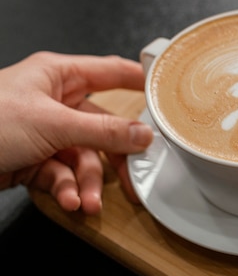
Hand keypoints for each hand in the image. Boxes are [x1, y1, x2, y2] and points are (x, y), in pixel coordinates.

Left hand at [0, 52, 152, 213]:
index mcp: (58, 76)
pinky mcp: (33, 159)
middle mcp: (54, 101)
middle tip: (132, 178)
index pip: (110, 71)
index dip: (140, 79)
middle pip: (102, 126)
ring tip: (85, 204)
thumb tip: (142, 134)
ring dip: (86, 183)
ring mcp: (44, 132)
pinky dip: (66, 189)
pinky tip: (65, 201)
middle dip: (113, 157)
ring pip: (83, 157)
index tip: (167, 92)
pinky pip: (62, 174)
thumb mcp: (52, 124)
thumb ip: (103, 131)